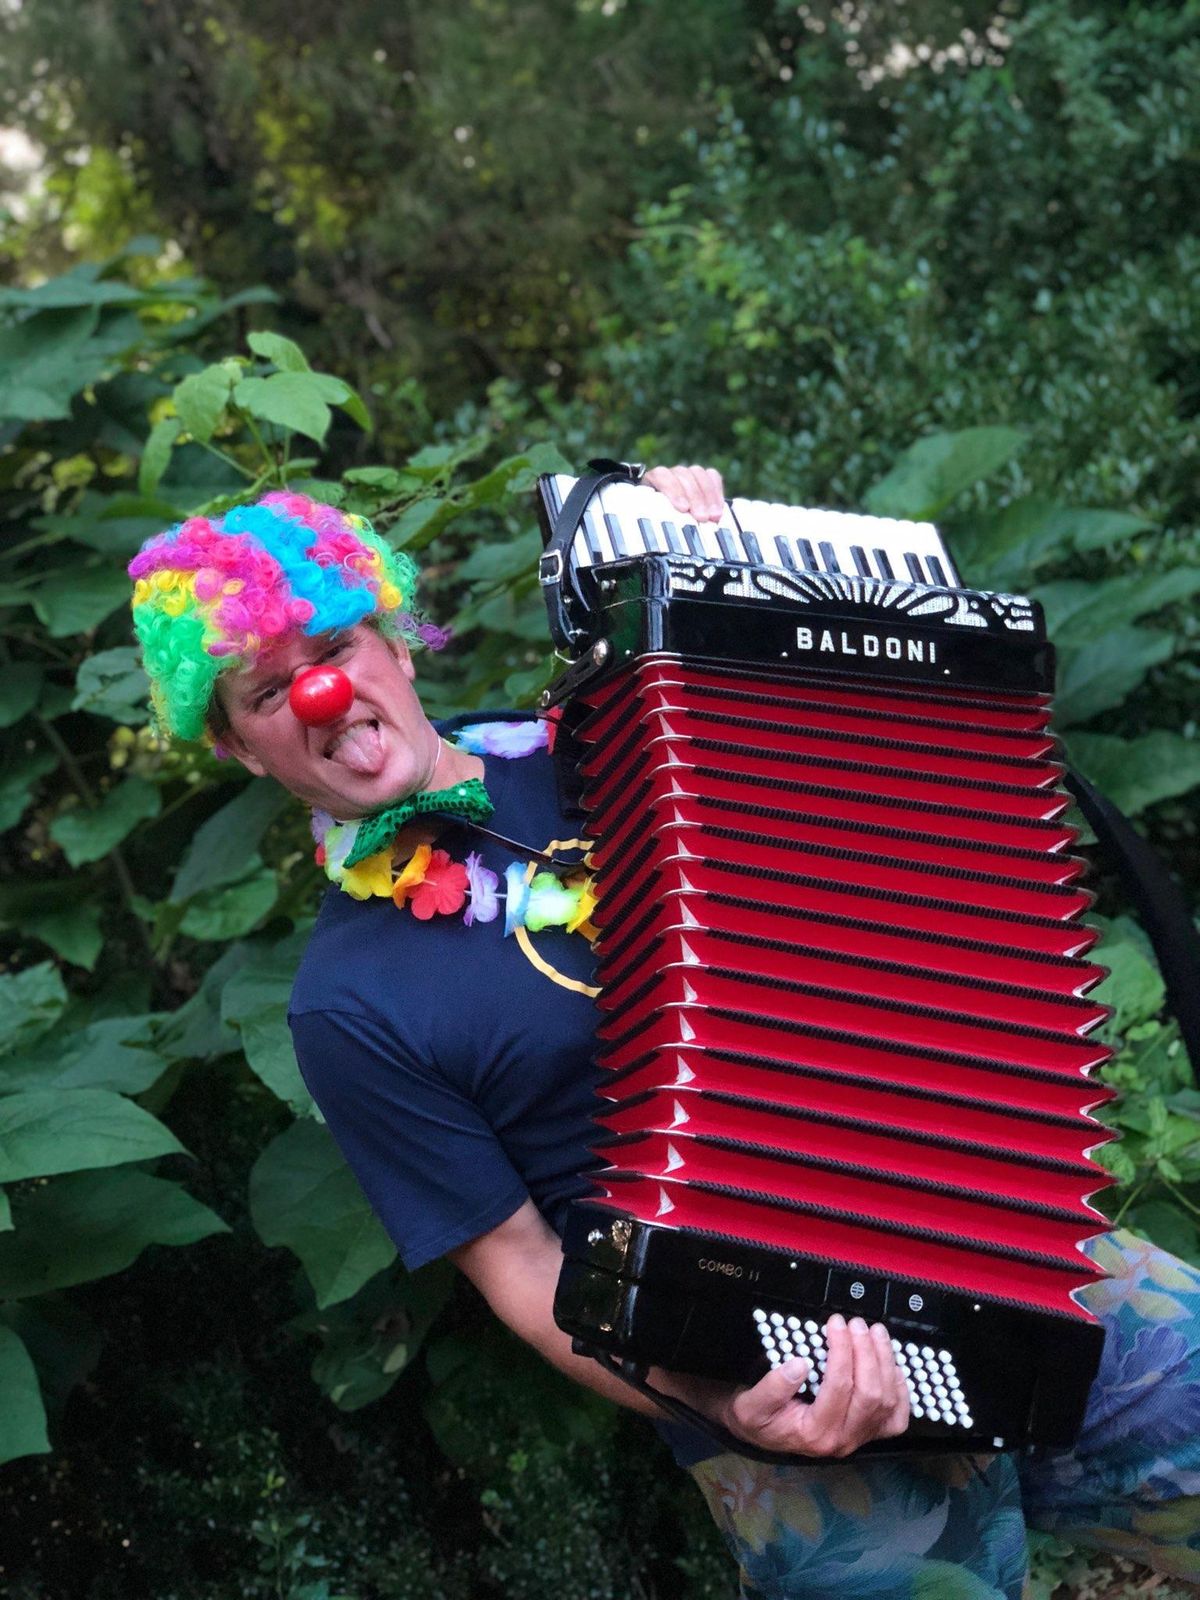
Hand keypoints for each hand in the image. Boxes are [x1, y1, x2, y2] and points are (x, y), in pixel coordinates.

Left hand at [642, 463, 726, 522]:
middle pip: (683, 475)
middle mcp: (669, 475)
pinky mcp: (703, 479)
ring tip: (713, 516)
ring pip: (698, 474)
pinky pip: (712, 476)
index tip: (683, 509)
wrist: (669, 528)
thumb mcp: (652, 525)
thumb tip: (655, 535)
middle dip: (694, 497)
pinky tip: (720, 509)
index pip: (661, 475)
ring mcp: (687, 474)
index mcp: (651, 482)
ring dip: (708, 495)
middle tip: (702, 517)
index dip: (673, 490)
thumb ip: (655, 524)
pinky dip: (717, 491)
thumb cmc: (655, 528)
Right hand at [713, 1315, 909, 1458]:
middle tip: (857, 1323)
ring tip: (875, 1332)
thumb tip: (799, 1365)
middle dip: (867, 1353)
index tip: (835, 1323)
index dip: (842, 1350)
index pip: (839, 1387)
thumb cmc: (760, 1419)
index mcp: (816, 1433)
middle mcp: (843, 1440)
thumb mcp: (751, 1406)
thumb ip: (772, 1388)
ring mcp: (859, 1438)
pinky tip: (891, 1365)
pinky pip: (896, 1418)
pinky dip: (900, 1390)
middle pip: (870, 1394)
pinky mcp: (868, 1434)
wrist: (766, 1436)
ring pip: (887, 1402)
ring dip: (886, 1363)